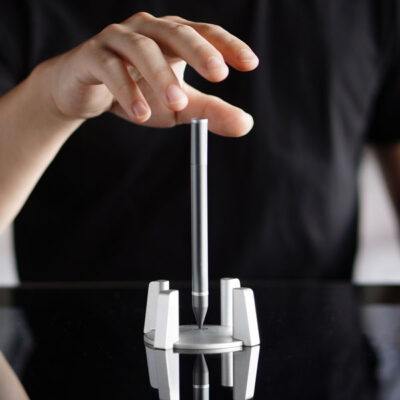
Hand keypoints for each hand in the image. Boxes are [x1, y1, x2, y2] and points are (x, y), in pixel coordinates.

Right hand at [46, 12, 258, 135]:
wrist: (84, 92)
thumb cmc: (136, 92)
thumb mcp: (178, 106)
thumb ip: (209, 112)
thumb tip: (246, 124)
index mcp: (172, 38)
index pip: (204, 34)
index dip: (228, 45)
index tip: (251, 64)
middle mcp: (147, 30)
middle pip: (177, 32)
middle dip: (199, 51)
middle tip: (218, 75)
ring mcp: (117, 39)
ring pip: (142, 48)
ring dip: (161, 76)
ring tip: (176, 103)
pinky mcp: (92, 55)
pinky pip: (110, 69)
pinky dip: (126, 90)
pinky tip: (141, 113)